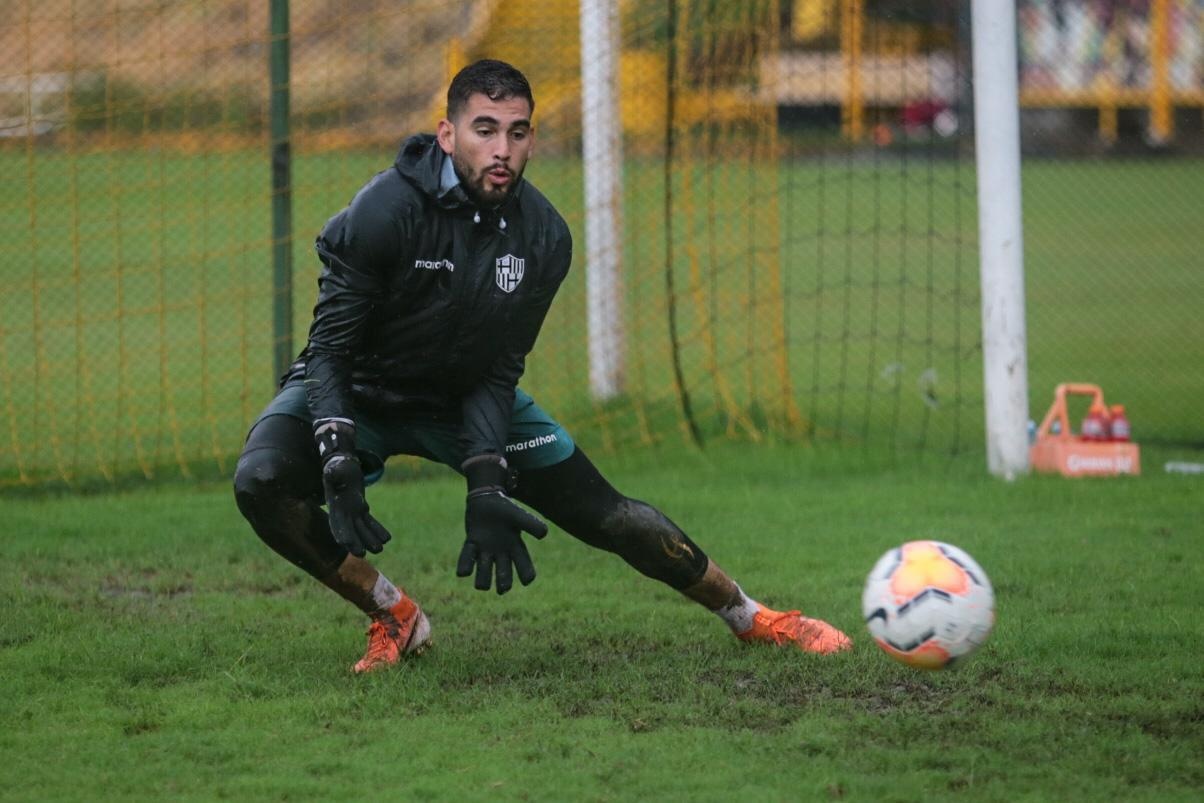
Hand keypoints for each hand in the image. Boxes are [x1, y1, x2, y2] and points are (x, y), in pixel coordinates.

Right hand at [315, 419, 391, 557]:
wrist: (342, 462)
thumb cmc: (338, 464)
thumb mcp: (336, 467)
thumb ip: (334, 472)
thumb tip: (332, 472)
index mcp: (335, 504)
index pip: (336, 523)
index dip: (342, 533)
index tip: (347, 544)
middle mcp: (342, 511)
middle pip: (349, 530)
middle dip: (355, 542)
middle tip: (363, 554)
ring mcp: (351, 510)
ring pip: (360, 528)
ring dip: (369, 539)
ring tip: (379, 549)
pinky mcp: (360, 507)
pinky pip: (368, 521)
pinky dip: (376, 529)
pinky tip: (386, 538)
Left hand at [457, 456, 546, 593]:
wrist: (486, 498)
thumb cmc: (505, 509)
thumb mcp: (519, 515)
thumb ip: (531, 524)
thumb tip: (544, 534)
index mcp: (516, 547)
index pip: (524, 565)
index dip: (526, 574)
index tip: (527, 580)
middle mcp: (501, 553)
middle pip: (504, 574)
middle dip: (503, 583)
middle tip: (502, 589)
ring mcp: (485, 550)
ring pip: (484, 572)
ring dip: (483, 579)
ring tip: (482, 585)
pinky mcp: (472, 544)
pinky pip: (467, 557)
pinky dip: (465, 566)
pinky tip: (463, 573)